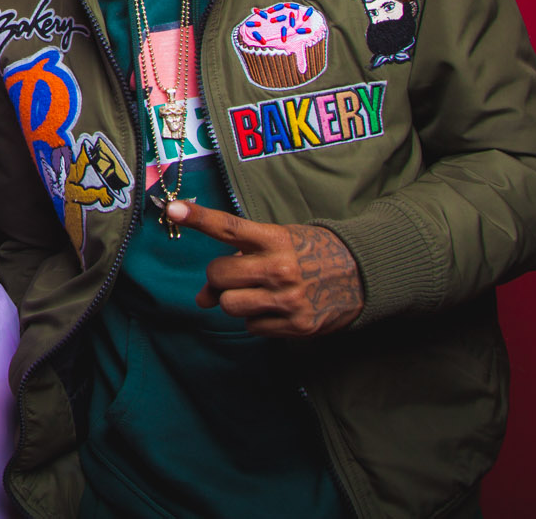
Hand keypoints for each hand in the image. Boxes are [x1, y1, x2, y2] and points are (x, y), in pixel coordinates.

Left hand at [165, 199, 363, 336]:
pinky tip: (276, 309)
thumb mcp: (277, 243)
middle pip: (218, 276)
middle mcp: (280, 267)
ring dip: (235, 302)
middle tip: (236, 277)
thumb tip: (202, 299)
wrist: (361, 274)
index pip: (229, 227)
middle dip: (218, 278)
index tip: (174, 208)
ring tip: (258, 294)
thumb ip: (238, 260)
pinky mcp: (298, 325)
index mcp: (274, 239)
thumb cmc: (309, 253)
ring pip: (229, 306)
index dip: (199, 217)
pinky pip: (252, 327)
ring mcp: (288, 298)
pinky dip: (257, 320)